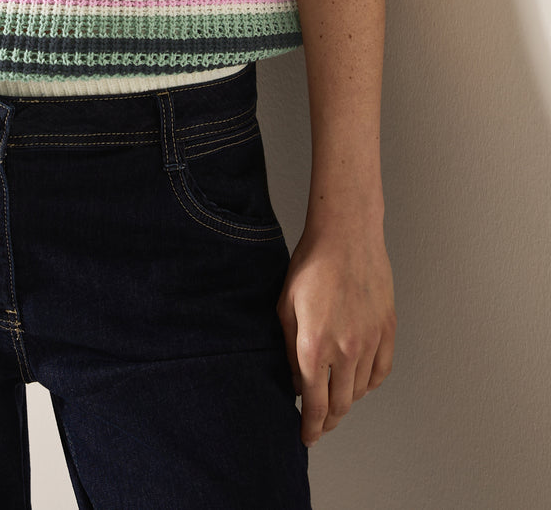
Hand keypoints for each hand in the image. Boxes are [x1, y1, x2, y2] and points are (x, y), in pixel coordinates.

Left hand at [276, 217, 395, 446]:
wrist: (346, 236)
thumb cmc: (311, 265)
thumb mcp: (285, 307)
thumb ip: (290, 349)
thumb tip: (297, 380)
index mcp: (314, 347)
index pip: (315, 405)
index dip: (311, 427)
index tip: (307, 437)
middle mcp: (345, 351)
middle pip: (341, 405)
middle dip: (328, 421)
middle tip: (320, 425)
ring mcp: (370, 342)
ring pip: (361, 390)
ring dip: (348, 402)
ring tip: (336, 401)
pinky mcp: (388, 330)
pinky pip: (381, 372)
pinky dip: (370, 384)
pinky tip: (359, 382)